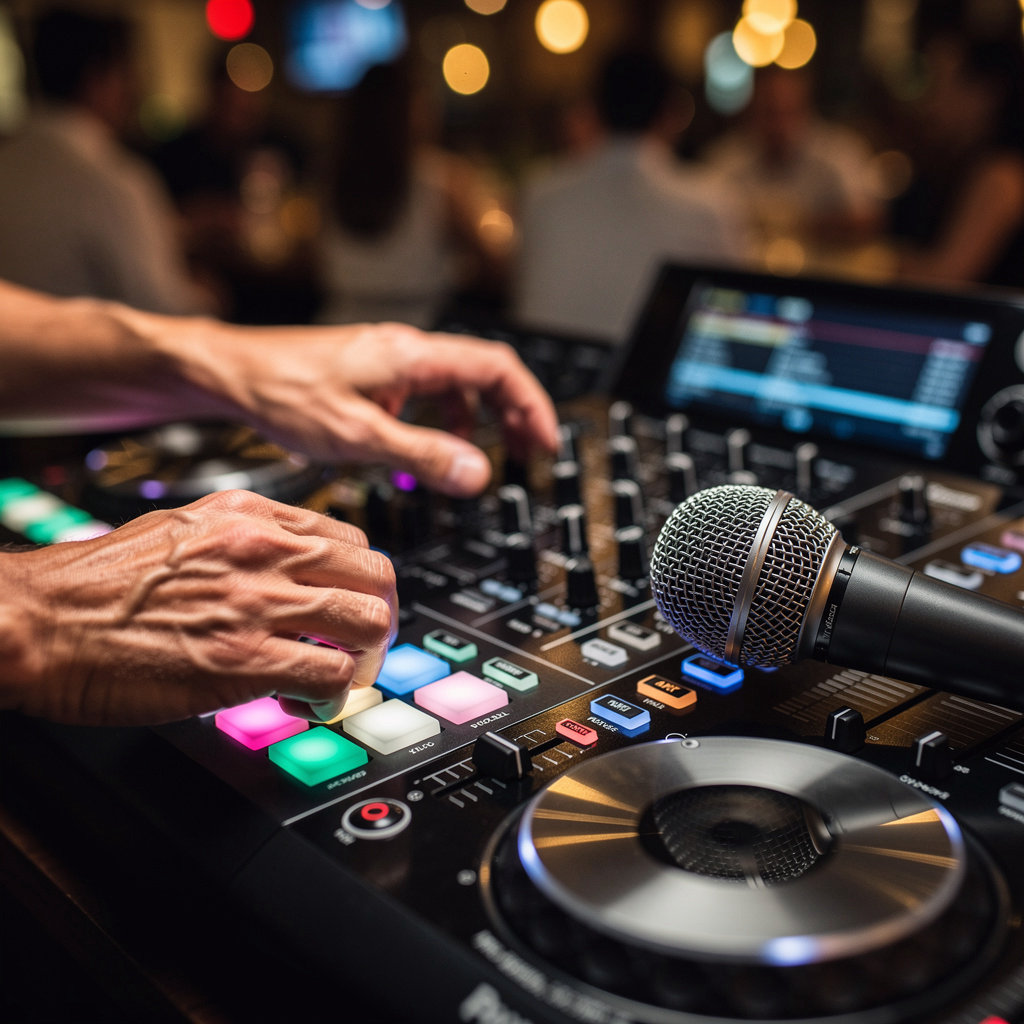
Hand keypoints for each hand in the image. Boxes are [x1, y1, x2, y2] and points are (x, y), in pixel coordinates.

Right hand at [0, 490, 394, 725]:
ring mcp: (258, 602)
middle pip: (376, 576)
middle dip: (380, 617)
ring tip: (341, 676)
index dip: (359, 581)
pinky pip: (331, 675)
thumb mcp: (183, 532)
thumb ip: (244, 543)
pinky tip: (309, 702)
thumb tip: (290, 570)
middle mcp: (264, 548)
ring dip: (366, 658)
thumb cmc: (97, 584)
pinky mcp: (245, 660)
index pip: (350, 539)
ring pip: (369, 623)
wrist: (38, 621)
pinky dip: (333, 696)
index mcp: (250, 514)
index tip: (351, 605)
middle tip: (362, 645)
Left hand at [175, 321, 559, 496]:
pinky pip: (426, 392)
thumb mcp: (359, 436)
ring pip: (456, 383)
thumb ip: (421, 455)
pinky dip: (441, 420)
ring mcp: (390, 360)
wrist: (233, 374)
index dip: (531, 403)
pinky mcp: (372, 373)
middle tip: (529, 452)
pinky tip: (424, 448)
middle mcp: (407, 350)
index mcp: (413, 356)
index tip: (545, 441)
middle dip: (514, 412)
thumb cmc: (284, 394)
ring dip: (478, 419)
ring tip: (479, 458)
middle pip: (485, 372)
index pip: (498, 367)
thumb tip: (478, 473)